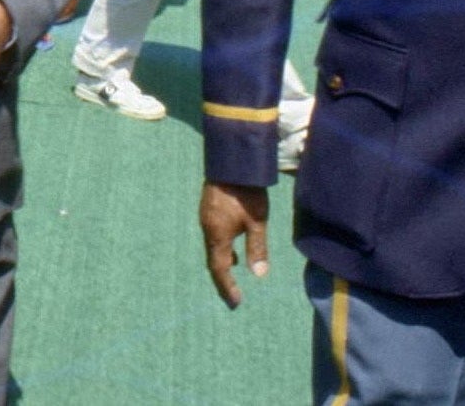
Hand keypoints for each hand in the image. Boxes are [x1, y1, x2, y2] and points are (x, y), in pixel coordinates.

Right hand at [200, 181, 270, 308]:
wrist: (232, 162)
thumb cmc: (246, 193)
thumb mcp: (256, 222)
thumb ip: (257, 248)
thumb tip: (258, 275)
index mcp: (217, 235)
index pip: (219, 269)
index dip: (227, 287)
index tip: (236, 302)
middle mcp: (207, 228)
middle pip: (212, 260)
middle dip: (223, 278)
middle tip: (233, 294)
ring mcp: (206, 217)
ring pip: (212, 247)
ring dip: (222, 262)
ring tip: (233, 272)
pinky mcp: (209, 209)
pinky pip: (213, 236)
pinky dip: (221, 248)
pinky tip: (232, 248)